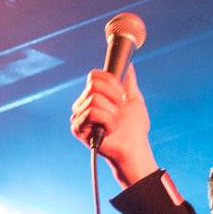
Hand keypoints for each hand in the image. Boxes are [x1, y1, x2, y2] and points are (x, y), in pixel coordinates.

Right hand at [70, 64, 157, 185]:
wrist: (135, 148)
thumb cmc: (134, 128)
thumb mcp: (134, 99)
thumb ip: (129, 82)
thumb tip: (129, 65)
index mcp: (94, 96)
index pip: (94, 75)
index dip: (111, 82)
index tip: (122, 96)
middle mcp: (83, 104)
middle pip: (93, 84)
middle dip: (113, 96)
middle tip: (119, 111)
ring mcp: (78, 116)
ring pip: (94, 98)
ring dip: (112, 112)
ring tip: (115, 123)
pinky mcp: (77, 129)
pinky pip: (92, 112)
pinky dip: (107, 120)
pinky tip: (109, 130)